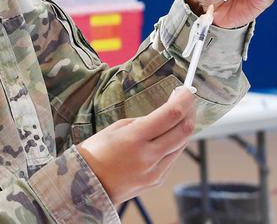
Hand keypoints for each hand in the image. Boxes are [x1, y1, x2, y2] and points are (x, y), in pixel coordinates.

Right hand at [76, 87, 195, 204]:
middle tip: (187, 100)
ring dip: (184, 128)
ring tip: (181, 115)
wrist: (87, 185)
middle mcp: (149, 156)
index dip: (183, 100)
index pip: (170, 115)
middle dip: (189, 112)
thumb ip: (142, 123)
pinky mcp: (156, 180)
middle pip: (183, 130)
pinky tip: (169, 135)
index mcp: (134, 138)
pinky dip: (174, 143)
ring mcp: (155, 171)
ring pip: (181, 145)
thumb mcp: (115, 128)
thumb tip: (163, 117)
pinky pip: (172, 158)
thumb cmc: (95, 153)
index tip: (186, 90)